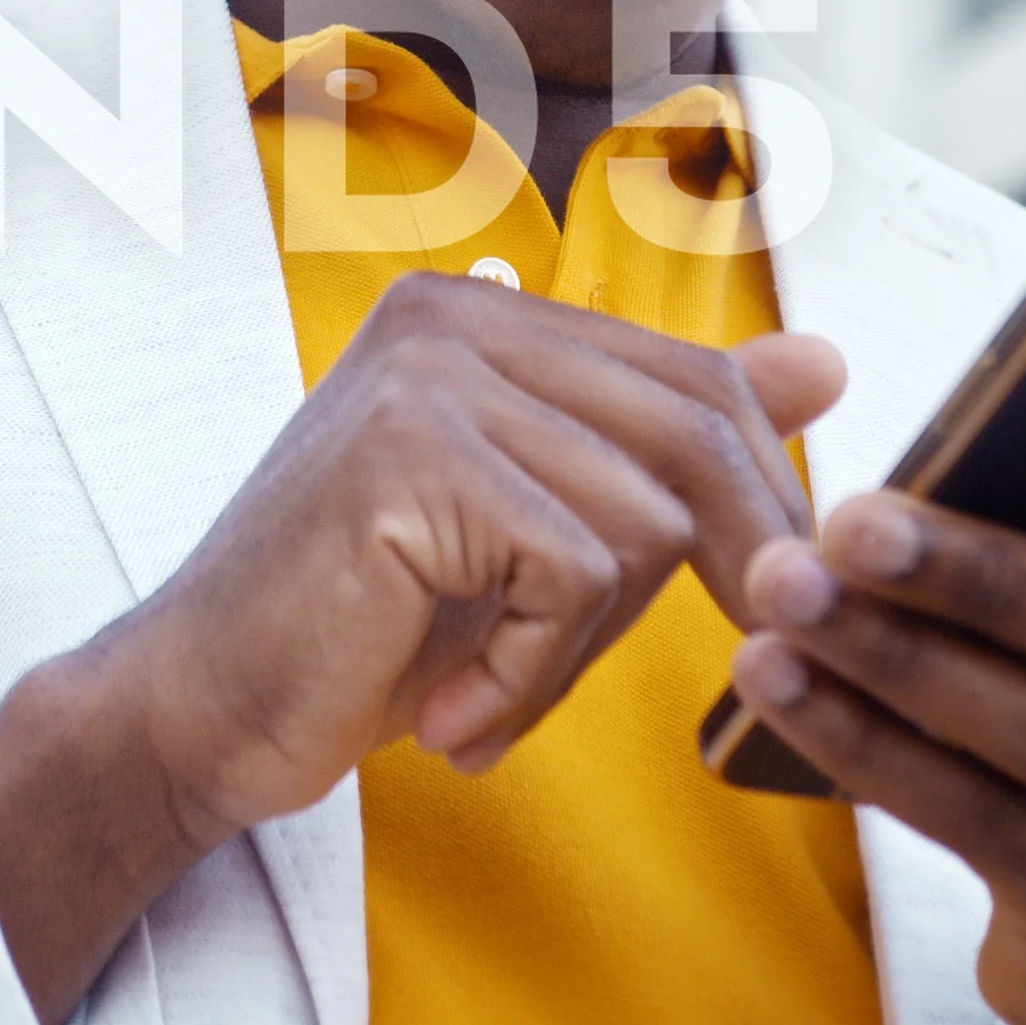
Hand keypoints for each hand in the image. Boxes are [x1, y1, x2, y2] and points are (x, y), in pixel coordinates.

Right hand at [0, 273, 846, 1024]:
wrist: (200, 709)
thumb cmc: (359, 631)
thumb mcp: (530, 529)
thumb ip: (659, 442)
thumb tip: (826, 361)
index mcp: (480, 313)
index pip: (695, 381)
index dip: (746, 509)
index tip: (725, 605)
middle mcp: (453, 318)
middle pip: (694, 435)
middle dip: (708, 574)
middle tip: (627, 666)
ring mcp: (428, 379)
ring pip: (643, 520)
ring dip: (582, 650)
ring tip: (487, 694)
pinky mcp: (411, 458)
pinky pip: (574, 578)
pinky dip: (532, 678)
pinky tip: (450, 711)